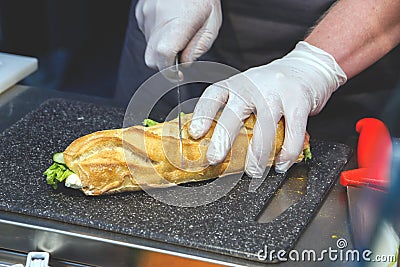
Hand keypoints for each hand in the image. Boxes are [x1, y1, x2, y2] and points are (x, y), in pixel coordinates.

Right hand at [135, 0, 221, 72]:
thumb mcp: (211, 24)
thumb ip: (198, 47)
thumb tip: (185, 64)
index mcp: (178, 23)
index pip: (164, 55)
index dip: (169, 71)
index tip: (177, 74)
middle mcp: (158, 19)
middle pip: (152, 58)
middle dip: (164, 64)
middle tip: (178, 57)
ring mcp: (146, 15)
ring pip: (148, 46)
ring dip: (161, 48)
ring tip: (176, 34)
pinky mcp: (141, 12)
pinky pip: (146, 33)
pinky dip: (156, 36)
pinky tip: (168, 24)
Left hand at [189, 41, 346, 176]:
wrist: (307, 66)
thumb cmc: (272, 85)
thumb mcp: (247, 90)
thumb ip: (234, 111)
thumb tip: (215, 145)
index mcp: (235, 84)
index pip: (213, 96)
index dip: (202, 115)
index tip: (195, 133)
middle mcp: (253, 85)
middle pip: (234, 113)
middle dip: (223, 138)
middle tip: (216, 158)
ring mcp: (276, 92)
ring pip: (264, 127)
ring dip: (258, 155)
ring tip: (254, 171)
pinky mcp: (298, 100)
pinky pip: (293, 131)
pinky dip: (287, 152)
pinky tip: (281, 163)